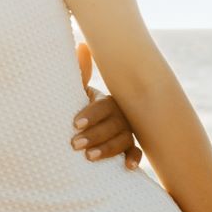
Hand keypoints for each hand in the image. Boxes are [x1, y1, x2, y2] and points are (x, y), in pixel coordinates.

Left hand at [71, 41, 141, 166]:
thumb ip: (80, 73)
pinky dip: (134, 158)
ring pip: (123, 139)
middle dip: (94, 134)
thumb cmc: (79, 105)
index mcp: (108, 101)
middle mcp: (121, 115)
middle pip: (114, 124)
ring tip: (89, 157)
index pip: (104, 106)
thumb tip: (84, 45)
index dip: (91, 114)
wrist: (86, 125)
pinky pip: (136, 152)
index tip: (75, 123)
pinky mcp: (129, 147)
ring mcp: (127, 131)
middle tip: (74, 144)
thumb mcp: (79, 91)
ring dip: (108, 148)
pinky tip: (128, 166)